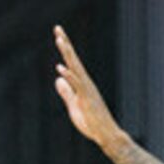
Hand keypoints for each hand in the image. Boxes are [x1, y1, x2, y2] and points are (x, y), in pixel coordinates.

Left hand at [52, 25, 128, 149]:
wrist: (106, 136)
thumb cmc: (92, 123)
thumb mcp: (74, 106)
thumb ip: (66, 93)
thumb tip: (57, 79)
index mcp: (81, 84)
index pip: (71, 63)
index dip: (65, 49)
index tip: (58, 34)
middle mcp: (85, 83)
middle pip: (73, 59)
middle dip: (65, 44)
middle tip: (57, 28)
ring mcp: (87, 90)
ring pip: (76, 68)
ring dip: (67, 54)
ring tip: (59, 40)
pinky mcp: (87, 99)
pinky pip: (77, 85)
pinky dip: (69, 75)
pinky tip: (60, 67)